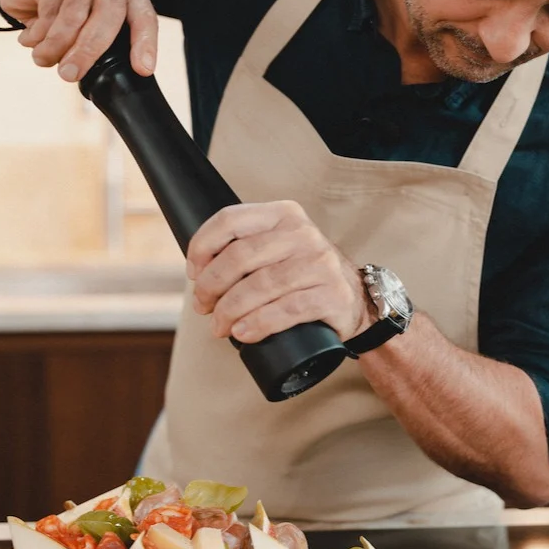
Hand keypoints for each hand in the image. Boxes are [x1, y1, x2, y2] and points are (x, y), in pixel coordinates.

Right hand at [0, 0, 158, 80]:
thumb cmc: (64, 8)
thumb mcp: (91, 24)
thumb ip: (106, 42)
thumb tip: (112, 78)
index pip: (145, 17)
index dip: (145, 44)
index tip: (142, 69)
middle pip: (108, 17)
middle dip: (88, 52)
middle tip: (70, 74)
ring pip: (74, 17)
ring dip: (55, 46)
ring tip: (43, 58)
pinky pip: (48, 10)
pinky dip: (37, 33)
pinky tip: (30, 38)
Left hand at [187, 200, 374, 343]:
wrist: (355, 299)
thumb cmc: (303, 276)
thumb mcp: (278, 248)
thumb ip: (246, 246)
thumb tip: (198, 270)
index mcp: (284, 214)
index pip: (230, 220)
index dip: (202, 246)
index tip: (194, 273)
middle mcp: (303, 234)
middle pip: (240, 256)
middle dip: (211, 286)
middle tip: (203, 307)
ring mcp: (321, 263)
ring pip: (260, 285)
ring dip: (230, 310)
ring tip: (219, 326)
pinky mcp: (332, 295)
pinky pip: (286, 310)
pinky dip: (258, 324)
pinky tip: (243, 333)